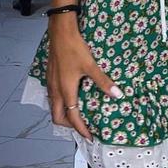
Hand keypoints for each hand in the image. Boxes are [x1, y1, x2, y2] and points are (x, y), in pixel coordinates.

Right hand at [46, 21, 122, 142]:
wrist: (60, 31)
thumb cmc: (74, 48)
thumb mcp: (91, 65)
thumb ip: (103, 81)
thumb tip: (118, 95)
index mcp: (66, 90)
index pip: (72, 117)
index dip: (81, 129)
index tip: (90, 136)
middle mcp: (55, 90)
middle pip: (57, 117)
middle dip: (68, 125)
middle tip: (82, 127)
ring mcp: (50, 83)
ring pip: (53, 107)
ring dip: (63, 114)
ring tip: (76, 115)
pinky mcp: (50, 76)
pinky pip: (52, 97)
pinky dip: (60, 103)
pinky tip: (69, 96)